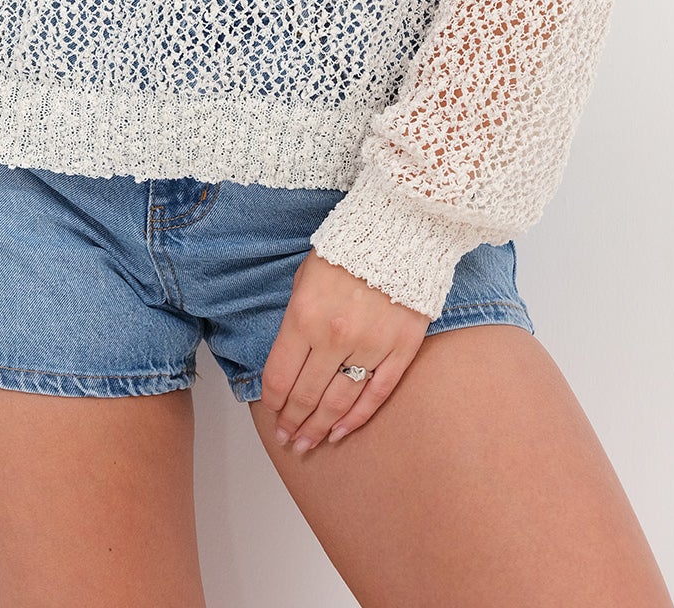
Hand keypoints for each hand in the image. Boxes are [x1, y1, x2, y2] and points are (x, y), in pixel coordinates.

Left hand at [260, 251, 430, 452]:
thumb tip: (289, 362)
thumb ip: (296, 322)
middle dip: (293, 422)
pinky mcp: (401, 349)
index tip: (272, 413)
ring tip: (308, 443)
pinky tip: (341, 432)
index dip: (273, 402)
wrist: (400, 229)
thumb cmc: (347, 250)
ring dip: (320, 428)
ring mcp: (370, 345)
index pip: (280, 376)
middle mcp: (335, 336)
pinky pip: (376, 394)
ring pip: (339, 402)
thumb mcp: (305, 278)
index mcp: (304, 315)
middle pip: (306, 395)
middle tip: (288, 439)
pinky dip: (356, 418)